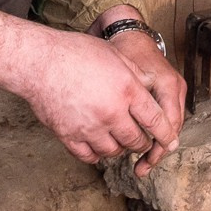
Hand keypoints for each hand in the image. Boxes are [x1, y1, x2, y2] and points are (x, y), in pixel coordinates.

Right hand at [0, 11, 179, 171]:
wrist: (40, 62)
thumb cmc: (77, 53)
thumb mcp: (116, 57)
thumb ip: (135, 76)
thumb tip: (150, 89)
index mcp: (127, 91)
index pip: (156, 120)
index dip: (165, 133)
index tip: (169, 140)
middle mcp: (111, 113)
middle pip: (136, 140)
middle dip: (143, 142)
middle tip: (143, 139)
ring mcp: (89, 128)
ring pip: (113, 152)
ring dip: (120, 148)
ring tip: (119, 140)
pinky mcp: (69, 136)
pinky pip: (88, 156)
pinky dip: (96, 154)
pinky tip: (98, 145)